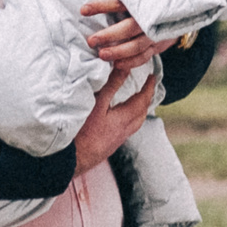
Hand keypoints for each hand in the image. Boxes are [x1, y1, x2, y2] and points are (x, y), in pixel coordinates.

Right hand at [71, 58, 157, 172]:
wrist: (73, 159)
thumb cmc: (83, 131)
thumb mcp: (98, 102)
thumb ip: (112, 84)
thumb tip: (124, 67)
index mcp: (124, 119)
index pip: (142, 100)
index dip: (148, 88)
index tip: (152, 77)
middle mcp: (124, 130)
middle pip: (142, 113)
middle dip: (146, 99)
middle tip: (147, 88)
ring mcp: (117, 140)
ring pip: (135, 123)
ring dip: (139, 110)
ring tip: (136, 102)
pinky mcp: (109, 145)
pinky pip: (127, 129)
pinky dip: (129, 119)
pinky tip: (120, 119)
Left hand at [81, 0, 191, 67]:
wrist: (179, 4)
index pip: (119, 1)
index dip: (101, 5)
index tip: (83, 10)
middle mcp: (149, 15)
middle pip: (130, 27)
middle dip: (110, 35)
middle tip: (91, 40)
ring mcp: (156, 32)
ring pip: (138, 45)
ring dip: (119, 52)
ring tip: (101, 55)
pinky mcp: (158, 44)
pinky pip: (145, 56)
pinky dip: (132, 62)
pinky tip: (117, 65)